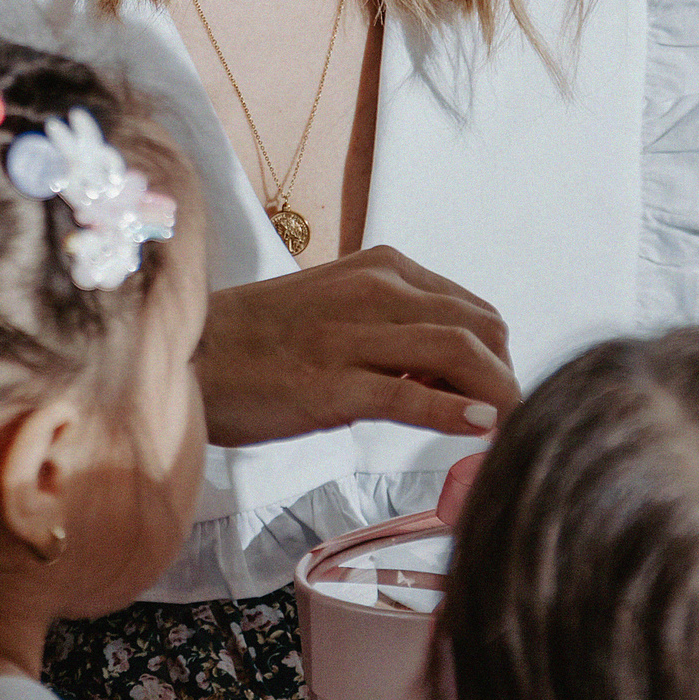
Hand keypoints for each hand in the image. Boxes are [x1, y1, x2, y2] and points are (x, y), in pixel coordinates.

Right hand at [196, 245, 518, 445]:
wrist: (185, 355)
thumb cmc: (257, 340)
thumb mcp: (334, 308)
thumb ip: (390, 327)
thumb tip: (445, 371)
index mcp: (380, 268)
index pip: (472, 308)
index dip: (498, 354)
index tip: (497, 392)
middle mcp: (374, 291)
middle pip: (479, 327)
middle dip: (507, 375)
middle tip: (509, 420)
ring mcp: (351, 336)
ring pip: (456, 353)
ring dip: (499, 394)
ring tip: (513, 430)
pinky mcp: (330, 385)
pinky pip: (411, 396)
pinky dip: (458, 414)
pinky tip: (483, 431)